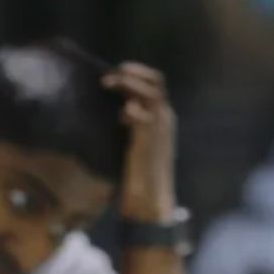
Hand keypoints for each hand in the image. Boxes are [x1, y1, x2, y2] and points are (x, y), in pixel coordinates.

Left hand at [103, 62, 176, 223]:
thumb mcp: (138, 142)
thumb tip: (123, 110)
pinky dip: (131, 109)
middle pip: (156, 81)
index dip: (138, 74)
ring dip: (128, 83)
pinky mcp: (150, 141)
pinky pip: (144, 115)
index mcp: (163, 118)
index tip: (118, 72)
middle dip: (132, 73)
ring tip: (108, 84)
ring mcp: (160, 128)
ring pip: (151, 92)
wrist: (152, 201)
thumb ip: (134, 124)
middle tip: (108, 78)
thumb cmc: (142, 174)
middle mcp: (165, 119)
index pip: (156, 84)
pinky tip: (121, 116)